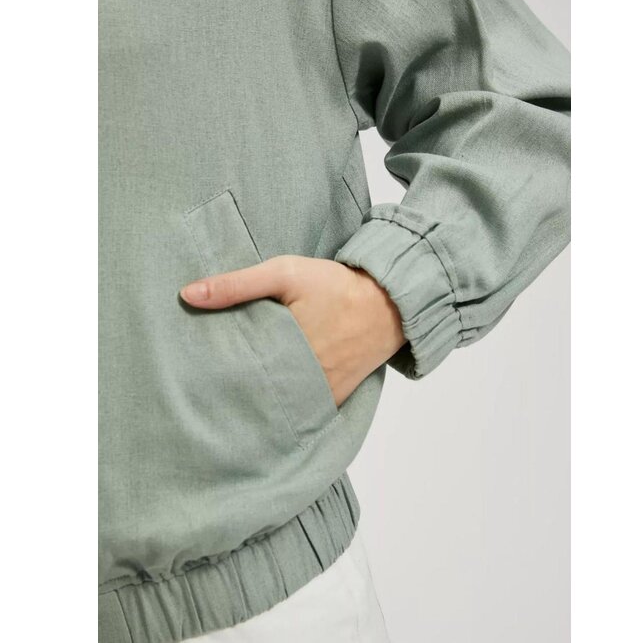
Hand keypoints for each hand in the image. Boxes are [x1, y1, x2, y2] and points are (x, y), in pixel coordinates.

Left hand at [180, 255, 406, 405]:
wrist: (388, 304)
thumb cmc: (336, 286)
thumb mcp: (284, 273)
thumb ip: (237, 284)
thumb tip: (188, 295)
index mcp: (284, 350)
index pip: (236, 374)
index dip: (214, 376)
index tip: (194, 376)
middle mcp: (303, 379)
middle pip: (255, 395)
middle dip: (232, 394)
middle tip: (205, 392)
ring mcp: (321, 393)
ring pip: (279, 408)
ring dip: (259, 403)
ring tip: (230, 401)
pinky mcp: (335, 397)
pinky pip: (305, 411)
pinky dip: (288, 409)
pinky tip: (269, 402)